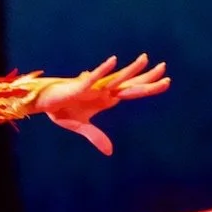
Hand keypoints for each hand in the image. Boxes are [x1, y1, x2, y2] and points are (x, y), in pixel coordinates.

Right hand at [30, 54, 169, 155]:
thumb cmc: (63, 109)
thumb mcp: (81, 126)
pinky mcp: (80, 87)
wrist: (44, 102)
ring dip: (130, 70)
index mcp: (107, 98)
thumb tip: (110, 152)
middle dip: (147, 77)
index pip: (132, 91)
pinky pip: (93, 78)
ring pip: (116, 78)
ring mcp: (93, 87)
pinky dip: (103, 70)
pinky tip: (113, 61)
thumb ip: (96, 137)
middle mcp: (104, 90)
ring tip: (145, 58)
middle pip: (130, 83)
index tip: (166, 82)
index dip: (149, 87)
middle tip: (165, 68)